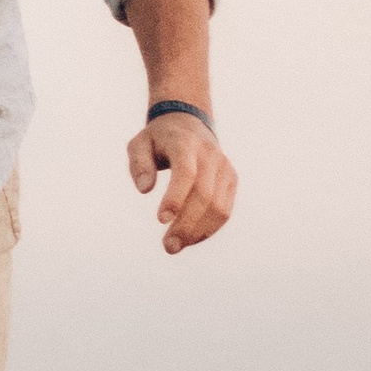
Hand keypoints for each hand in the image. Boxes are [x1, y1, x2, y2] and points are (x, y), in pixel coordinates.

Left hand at [128, 111, 235, 256]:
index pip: (185, 173)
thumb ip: (139, 164)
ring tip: (176, 246)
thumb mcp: (139, 144)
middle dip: (186, 224)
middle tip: (168, 246)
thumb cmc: (159, 139)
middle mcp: (210, 156)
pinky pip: (225, 210)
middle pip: (204, 195)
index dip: (175, 197)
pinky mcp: (231, 180)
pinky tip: (191, 239)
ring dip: (199, 232)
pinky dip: (209, 228)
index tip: (161, 220)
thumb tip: (145, 190)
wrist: (189, 124)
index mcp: (186, 144)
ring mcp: (224, 168)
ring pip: (219, 206)